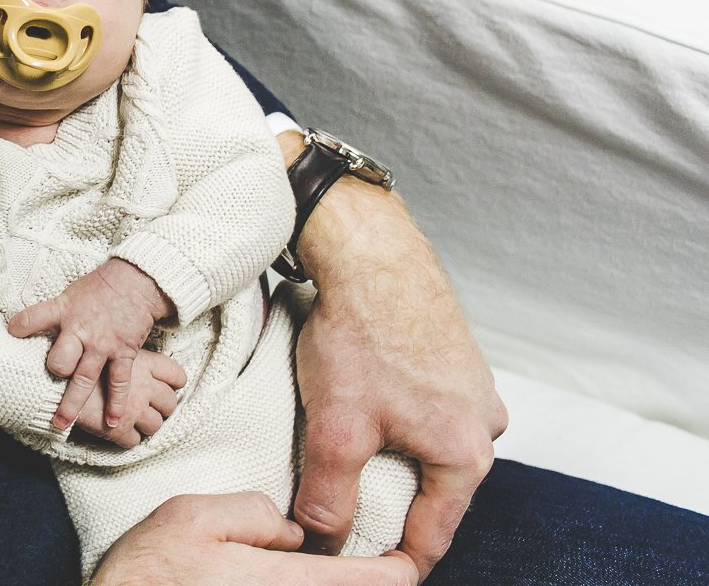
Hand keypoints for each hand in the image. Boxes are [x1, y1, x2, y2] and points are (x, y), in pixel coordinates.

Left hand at [8, 258, 172, 429]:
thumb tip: (26, 326)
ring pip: (84, 378)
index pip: (34, 317)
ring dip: (72, 404)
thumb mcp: (70, 294)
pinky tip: (112, 421)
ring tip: (61, 423)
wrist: (136, 282)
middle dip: (53, 374)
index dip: (19, 327)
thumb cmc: (100, 288)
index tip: (10, 336)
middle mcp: (80, 330)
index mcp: (63, 311)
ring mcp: (102, 344)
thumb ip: (53, 313)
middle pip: (59, 360)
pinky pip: (119, 382)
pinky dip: (117, 403)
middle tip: (45, 391)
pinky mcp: (124, 352)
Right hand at [70, 348, 185, 447]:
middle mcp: (143, 387)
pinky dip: (127, 439)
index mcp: (143, 363)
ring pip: (155, 425)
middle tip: (149, 407)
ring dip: (146, 426)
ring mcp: (134, 410)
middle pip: (170, 403)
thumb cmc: (76, 356)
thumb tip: (128, 356)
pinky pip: (134, 442)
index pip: (176, 375)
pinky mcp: (119, 430)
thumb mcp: (104, 344)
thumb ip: (122, 353)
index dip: (174, 383)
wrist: (53, 377)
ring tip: (132, 422)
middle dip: (162, 408)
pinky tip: (116, 432)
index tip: (165, 386)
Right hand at [93, 491, 419, 585]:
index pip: (370, 581)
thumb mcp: (192, 515)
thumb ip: (254, 513)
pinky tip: (285, 581)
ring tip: (326, 572)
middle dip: (366, 581)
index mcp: (282, 583)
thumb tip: (294, 533)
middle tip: (372, 564)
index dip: (399, 568)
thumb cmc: (146, 577)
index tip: (406, 556)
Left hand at [278, 133, 507, 580]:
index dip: (392, 558)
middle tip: (341, 513)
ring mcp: (474, 390)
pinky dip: (395, 419)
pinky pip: (426, 410)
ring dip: (390, 457)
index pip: (432, 534)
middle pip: (432, 492)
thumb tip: (323, 537)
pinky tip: (362, 407)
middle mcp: (484, 425)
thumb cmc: (362, 333)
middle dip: (387, 506)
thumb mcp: (336, 427)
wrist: (373, 253)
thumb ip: (331, 493)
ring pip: (427, 448)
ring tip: (345, 453)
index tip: (361, 570)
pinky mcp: (454, 361)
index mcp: (466, 453)